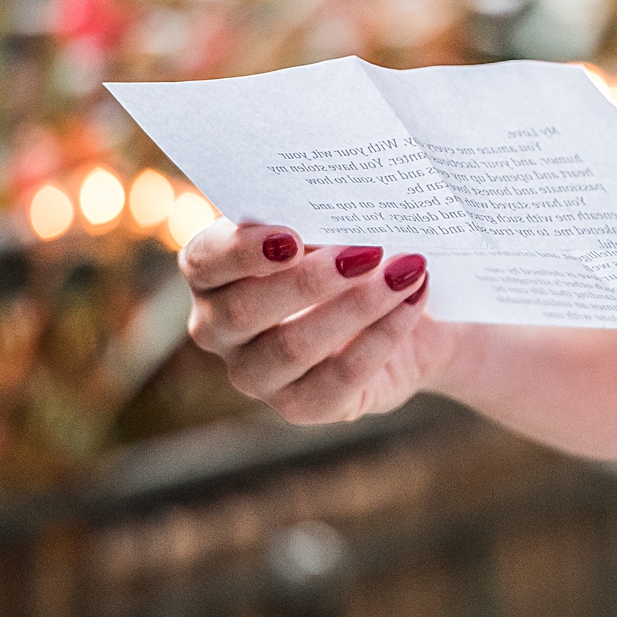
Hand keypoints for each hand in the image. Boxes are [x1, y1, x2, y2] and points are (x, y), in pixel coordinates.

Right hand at [179, 219, 450, 425]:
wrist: (407, 316)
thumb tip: (344, 210)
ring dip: (357, 306)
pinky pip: (340, 376)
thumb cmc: (353, 258)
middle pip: (246, 310)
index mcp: (212, 275)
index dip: (242, 251)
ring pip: (293, 346)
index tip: (292, 236)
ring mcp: (256, 375)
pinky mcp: (301, 406)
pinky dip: (383, 335)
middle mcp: (220, 329)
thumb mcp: (332, 230)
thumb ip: (319, 217)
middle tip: (368, 250)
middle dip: (310, 280)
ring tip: (405, 272)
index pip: (204, 262)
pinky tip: (412, 301)